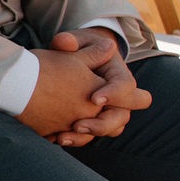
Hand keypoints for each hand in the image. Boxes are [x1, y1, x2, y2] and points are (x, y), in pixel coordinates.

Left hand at [47, 29, 148, 144]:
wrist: (70, 60)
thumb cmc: (76, 48)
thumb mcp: (75, 41)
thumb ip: (69, 41)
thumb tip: (64, 42)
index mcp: (117, 74)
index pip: (127, 86)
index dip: (115, 94)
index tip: (94, 99)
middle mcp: (117, 96)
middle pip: (122, 116)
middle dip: (102, 124)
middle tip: (77, 125)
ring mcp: (106, 110)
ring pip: (107, 130)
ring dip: (86, 136)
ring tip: (61, 136)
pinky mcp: (91, 119)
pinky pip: (89, 136)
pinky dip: (73, 138)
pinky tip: (53, 138)